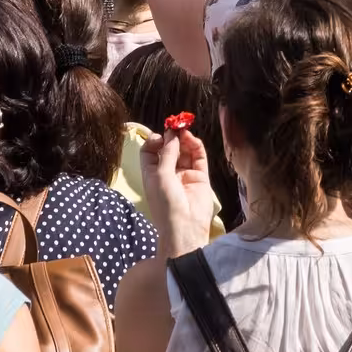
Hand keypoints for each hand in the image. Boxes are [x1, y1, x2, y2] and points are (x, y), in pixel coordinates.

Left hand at [140, 129, 216, 256]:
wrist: (185, 227)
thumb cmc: (166, 203)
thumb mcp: (160, 175)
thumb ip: (167, 153)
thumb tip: (171, 133)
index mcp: (152, 174)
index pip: (151, 151)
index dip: (155, 140)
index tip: (161, 135)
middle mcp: (168, 173)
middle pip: (169, 149)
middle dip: (172, 137)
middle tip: (176, 125)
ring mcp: (185, 175)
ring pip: (185, 151)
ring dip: (184, 140)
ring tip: (185, 130)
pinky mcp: (200, 177)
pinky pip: (199, 158)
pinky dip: (196, 147)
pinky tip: (192, 139)